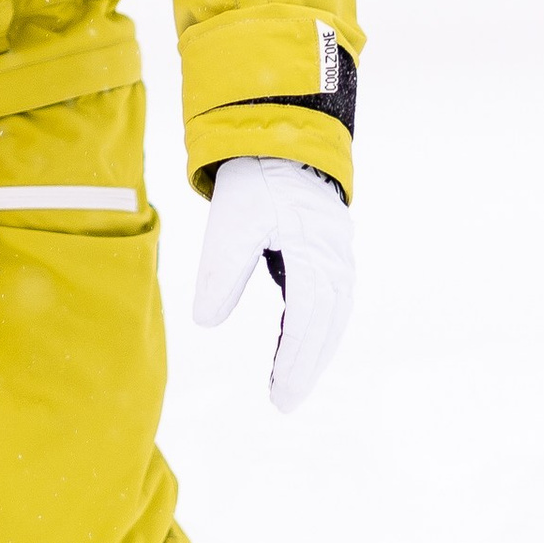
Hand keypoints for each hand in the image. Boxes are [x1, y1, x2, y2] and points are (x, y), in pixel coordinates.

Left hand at [192, 156, 352, 413]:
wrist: (279, 139)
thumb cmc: (254, 181)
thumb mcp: (230, 223)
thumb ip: (220, 272)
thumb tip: (206, 322)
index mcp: (313, 251)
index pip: (307, 318)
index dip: (295, 360)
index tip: (279, 394)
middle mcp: (333, 257)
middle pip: (326, 324)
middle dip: (307, 365)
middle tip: (285, 403)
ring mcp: (336, 254)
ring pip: (333, 315)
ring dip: (315, 351)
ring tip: (292, 384)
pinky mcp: (328, 251)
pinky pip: (330, 300)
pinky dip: (317, 328)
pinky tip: (296, 345)